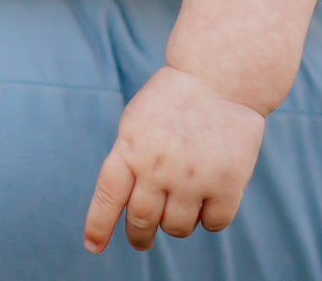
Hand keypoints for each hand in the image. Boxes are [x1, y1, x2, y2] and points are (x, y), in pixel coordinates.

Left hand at [83, 65, 264, 253]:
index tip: (93, 246)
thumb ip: (128, 161)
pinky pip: (214, 223)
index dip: (99, 226)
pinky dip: (210, 219)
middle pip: (142, 221)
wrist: (220, 75)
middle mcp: (158, 166)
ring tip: (182, 205)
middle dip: (139, 236)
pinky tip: (210, 199)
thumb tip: (126, 210)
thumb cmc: (174, 100)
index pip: (108, 197)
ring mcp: (193, 177)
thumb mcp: (137, 121)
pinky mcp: (227, 184)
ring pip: (177, 228)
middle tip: (141, 240)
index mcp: (130, 147)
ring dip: (177, 225)